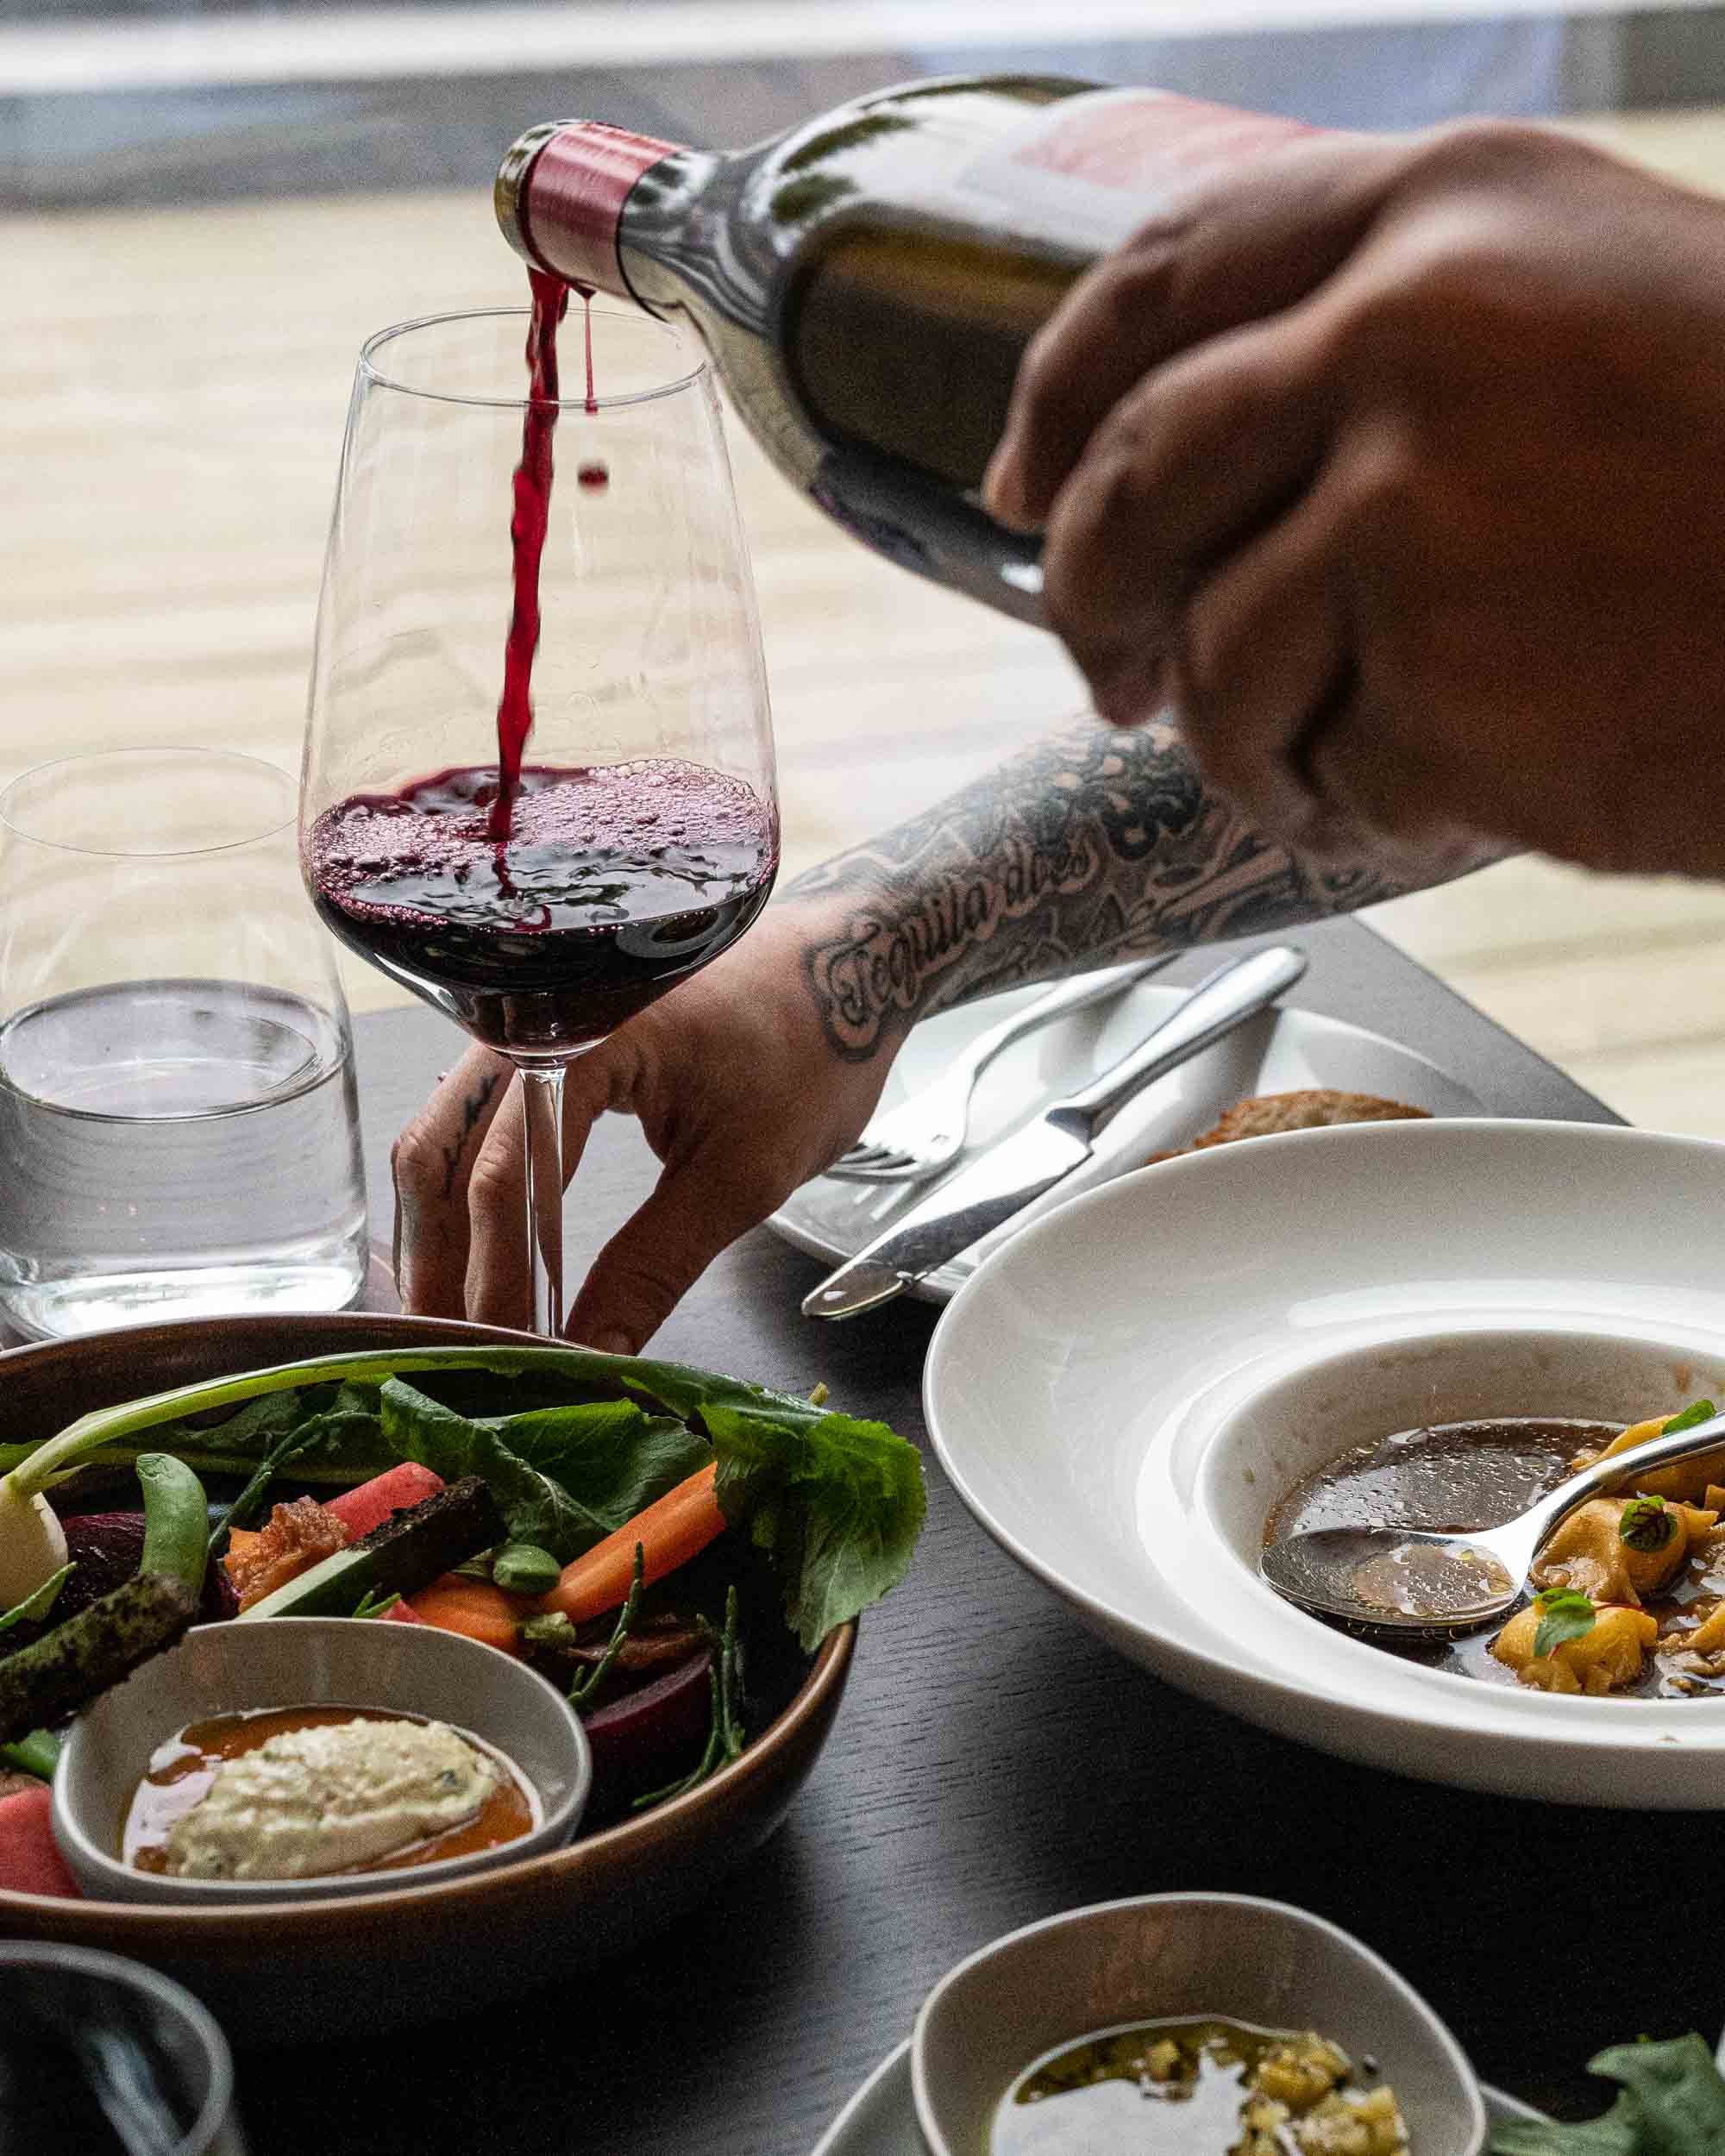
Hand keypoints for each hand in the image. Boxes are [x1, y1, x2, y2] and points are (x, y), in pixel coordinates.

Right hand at [389, 906, 894, 1348]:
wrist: (848, 963)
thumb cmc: (814, 1052)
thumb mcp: (743, 1176)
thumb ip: (654, 1266)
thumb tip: (588, 1354)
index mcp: (587, 1031)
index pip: (510, 1170)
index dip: (499, 1273)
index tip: (504, 1349)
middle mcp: (536, 1013)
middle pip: (443, 1147)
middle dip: (442, 1258)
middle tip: (453, 1352)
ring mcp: (530, 1020)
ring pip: (446, 1132)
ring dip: (443, 1228)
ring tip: (460, 1317)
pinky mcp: (542, 1039)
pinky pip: (479, 1117)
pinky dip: (470, 1189)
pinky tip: (480, 1254)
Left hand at [985, 121, 1724, 878]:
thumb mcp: (1590, 314)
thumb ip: (1396, 344)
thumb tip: (1198, 452)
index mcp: (1445, 211)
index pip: (1158, 281)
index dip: (1056, 394)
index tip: (1017, 483)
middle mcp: (1406, 330)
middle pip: (1132, 478)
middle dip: (1090, 598)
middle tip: (1110, 672)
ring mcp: (1412, 502)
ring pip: (1213, 657)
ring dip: (1249, 737)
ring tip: (1347, 759)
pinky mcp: (1437, 670)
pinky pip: (1314, 766)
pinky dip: (1352, 806)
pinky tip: (1452, 790)